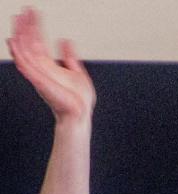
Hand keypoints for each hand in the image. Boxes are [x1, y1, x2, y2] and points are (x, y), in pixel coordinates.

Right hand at [8, 7, 94, 122]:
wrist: (80, 114)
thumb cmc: (77, 100)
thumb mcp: (77, 73)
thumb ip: (70, 57)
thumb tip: (66, 41)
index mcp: (48, 65)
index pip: (37, 41)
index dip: (35, 26)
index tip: (33, 12)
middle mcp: (40, 68)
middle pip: (28, 42)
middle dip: (25, 26)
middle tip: (24, 10)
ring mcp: (38, 74)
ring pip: (24, 50)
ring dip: (20, 34)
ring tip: (18, 19)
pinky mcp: (38, 81)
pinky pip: (25, 65)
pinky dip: (18, 54)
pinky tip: (13, 42)